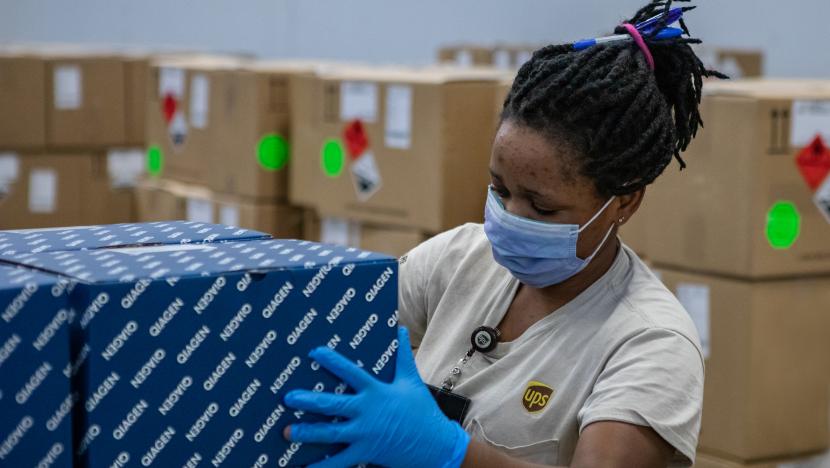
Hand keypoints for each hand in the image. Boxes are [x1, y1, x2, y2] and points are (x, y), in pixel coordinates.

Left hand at [283, 326, 469, 467]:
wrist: (435, 444)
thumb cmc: (422, 410)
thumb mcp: (411, 380)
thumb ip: (402, 356)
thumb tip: (400, 330)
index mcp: (376, 392)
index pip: (350, 372)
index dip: (332, 361)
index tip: (314, 352)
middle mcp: (367, 413)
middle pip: (333, 406)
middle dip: (308, 402)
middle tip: (288, 398)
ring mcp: (365, 435)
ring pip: (331, 434)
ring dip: (308, 433)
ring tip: (288, 432)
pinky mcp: (366, 453)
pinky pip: (340, 462)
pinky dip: (322, 466)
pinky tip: (304, 467)